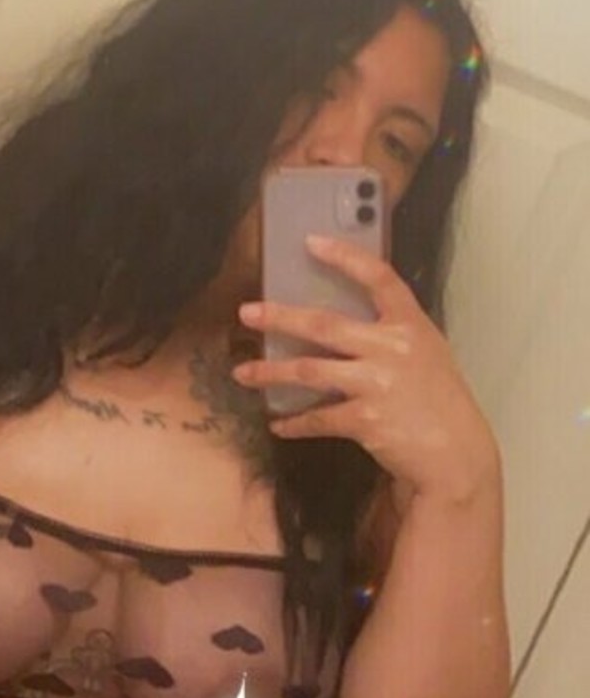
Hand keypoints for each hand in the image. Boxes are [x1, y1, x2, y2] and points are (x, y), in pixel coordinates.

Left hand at [232, 235, 499, 502]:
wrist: (455, 455)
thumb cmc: (439, 404)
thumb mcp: (426, 355)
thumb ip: (391, 336)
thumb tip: (343, 327)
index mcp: (410, 324)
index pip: (378, 277)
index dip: (345, 257)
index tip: (311, 242)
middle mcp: (392, 348)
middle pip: (324, 324)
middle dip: (280, 317)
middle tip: (248, 312)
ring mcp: (377, 383)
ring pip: (309, 370)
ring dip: (271, 372)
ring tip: (243, 373)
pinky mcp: (364, 421)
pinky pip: (317, 418)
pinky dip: (295, 423)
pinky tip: (278, 424)